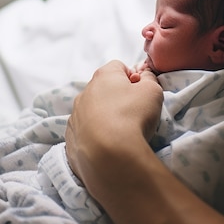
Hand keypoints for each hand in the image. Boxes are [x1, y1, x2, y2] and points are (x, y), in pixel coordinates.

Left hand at [65, 60, 162, 184]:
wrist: (110, 156)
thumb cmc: (133, 116)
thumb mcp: (153, 91)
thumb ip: (150, 79)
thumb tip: (144, 77)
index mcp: (103, 76)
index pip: (119, 67)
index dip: (133, 78)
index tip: (141, 92)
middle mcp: (84, 92)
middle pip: (105, 88)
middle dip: (118, 97)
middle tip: (134, 113)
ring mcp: (75, 115)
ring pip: (93, 110)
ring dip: (105, 116)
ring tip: (120, 132)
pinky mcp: (70, 137)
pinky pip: (85, 131)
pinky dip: (95, 135)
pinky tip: (108, 145)